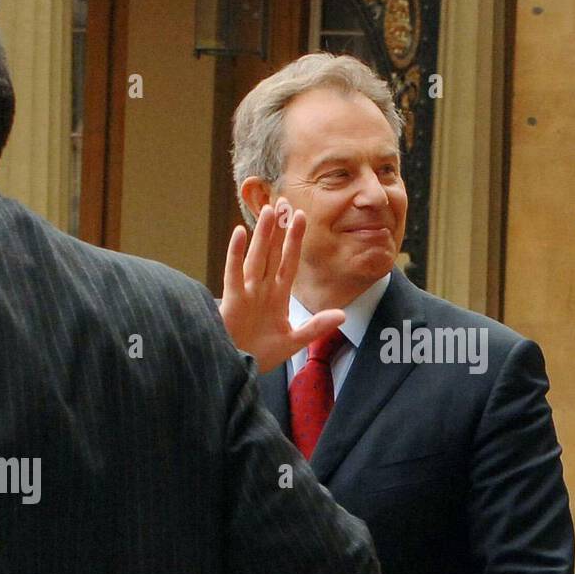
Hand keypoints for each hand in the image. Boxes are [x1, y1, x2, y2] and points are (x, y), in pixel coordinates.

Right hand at [219, 200, 344, 373]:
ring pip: (257, 257)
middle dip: (278, 229)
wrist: (237, 371)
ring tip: (268, 211)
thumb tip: (342, 314)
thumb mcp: (293, 342)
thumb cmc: (259, 356)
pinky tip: (240, 233)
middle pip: (272, 253)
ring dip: (262, 235)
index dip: (294, 240)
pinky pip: (234, 273)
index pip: (288, 262)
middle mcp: (261, 290)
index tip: (300, 217)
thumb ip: (316, 327)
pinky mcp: (232, 301)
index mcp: (276, 297)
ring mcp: (246, 293)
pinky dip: (236, 254)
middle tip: (283, 202)